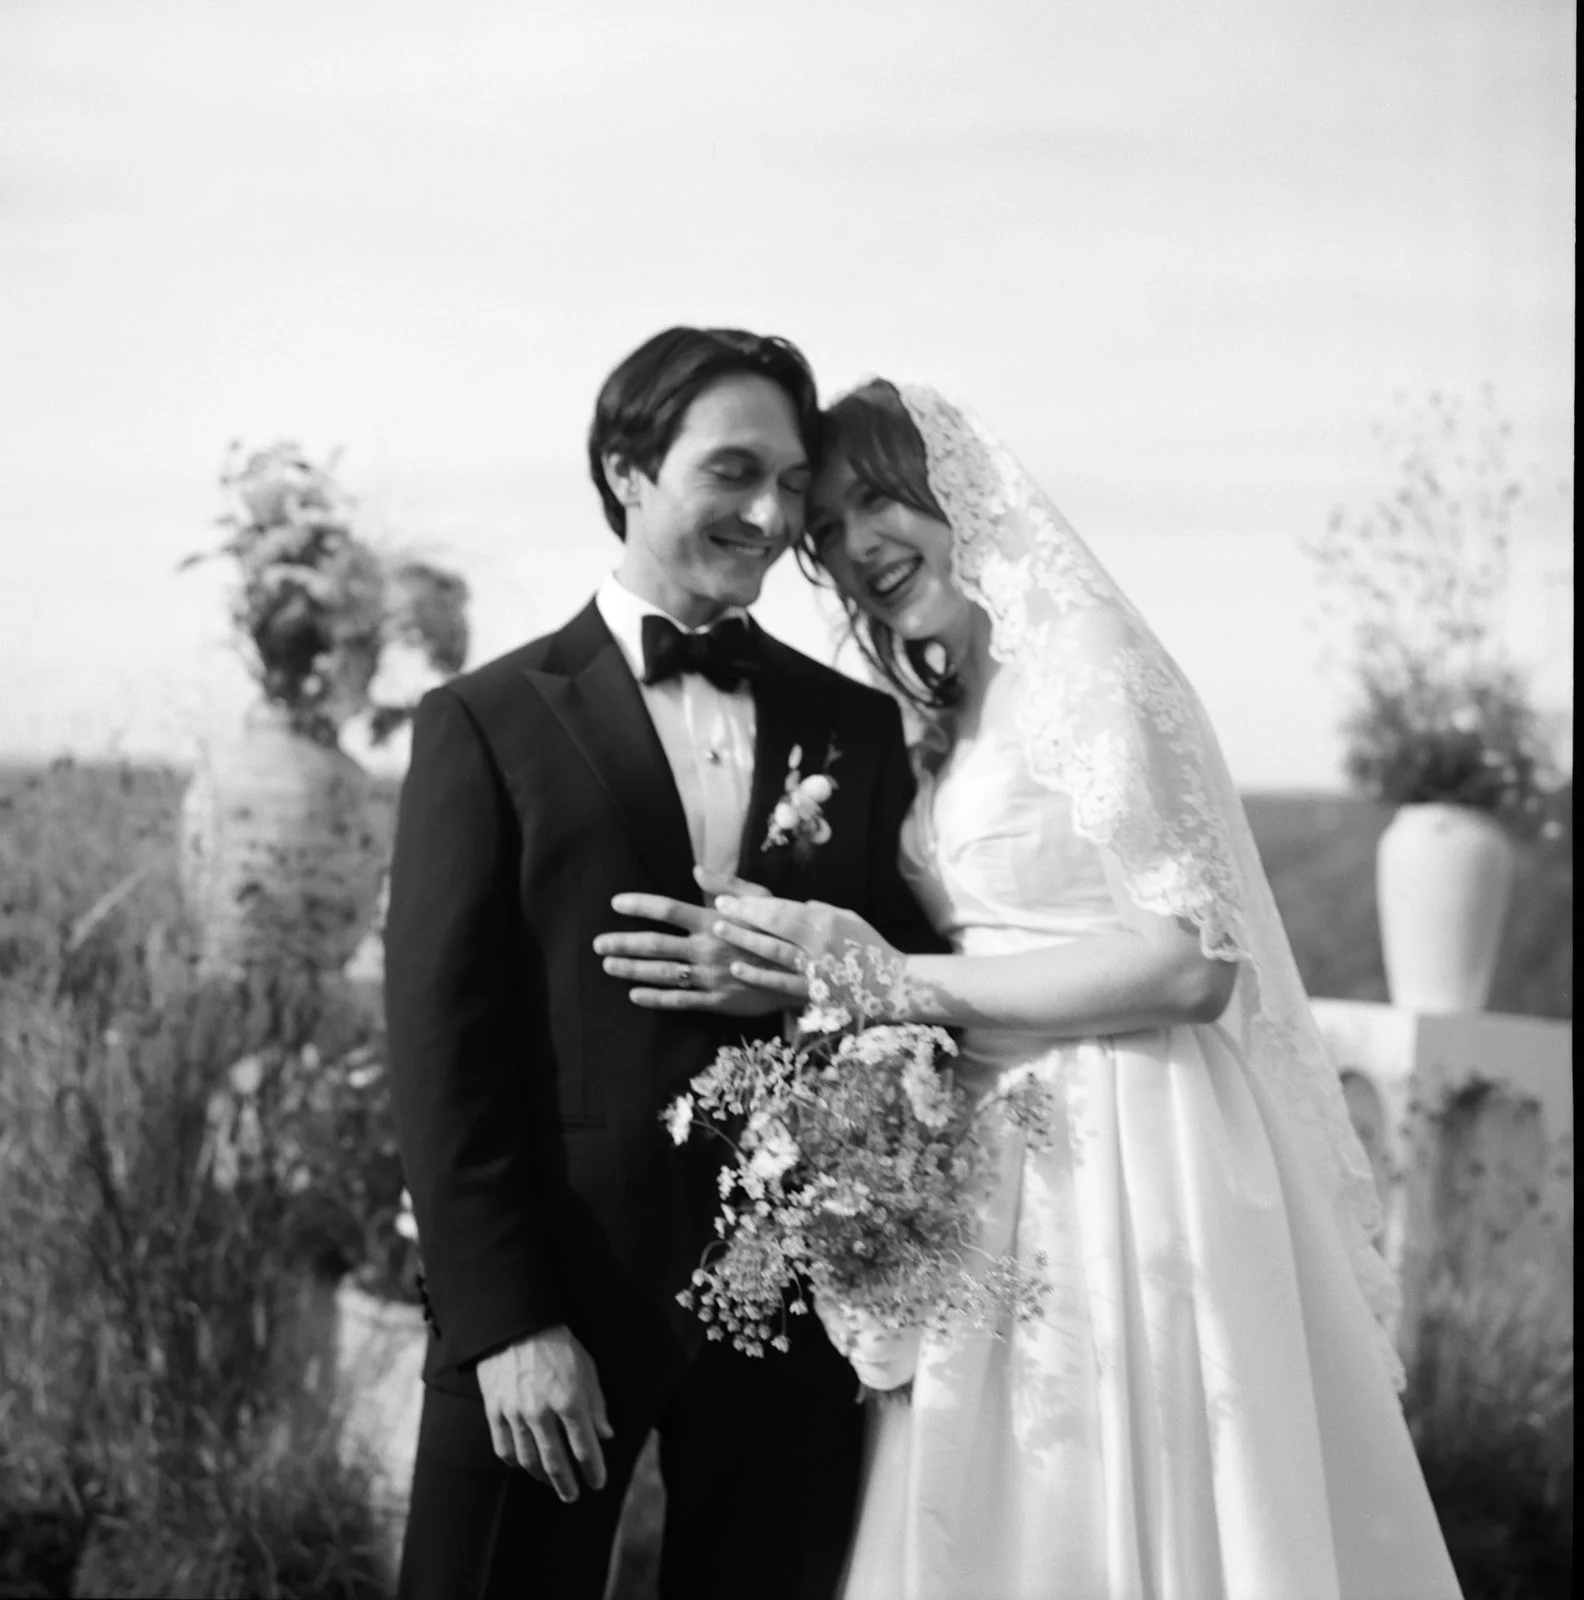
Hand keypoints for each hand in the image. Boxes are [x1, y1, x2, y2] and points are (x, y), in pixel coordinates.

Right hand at [477, 1325, 613, 1501]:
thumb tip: (606, 1435)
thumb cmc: (558, 1345)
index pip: (585, 1448)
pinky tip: (524, 1465)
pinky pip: (504, 1448)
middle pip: (556, 1462)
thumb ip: (597, 1404)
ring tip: (551, 1482)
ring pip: (529, 1460)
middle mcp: (542, 1411)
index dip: (593, 1470)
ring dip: (542, 1477)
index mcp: (570, 1399)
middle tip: (573, 1496)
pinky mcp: (494, 1410)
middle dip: (567, 1484)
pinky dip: (515, 1462)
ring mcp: (515, 1413)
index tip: (598, 1483)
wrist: (517, 1324)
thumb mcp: (587, 1369)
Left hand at [594, 868, 792, 1014]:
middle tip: (598, 943)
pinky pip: (679, 1000)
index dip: (639, 906)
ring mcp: (711, 977)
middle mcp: (707, 948)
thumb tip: (696, 870)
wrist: (805, 971)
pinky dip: (653, 998)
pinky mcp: (717, 1001)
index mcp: (715, 920)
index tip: (615, 904)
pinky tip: (634, 994)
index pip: (668, 909)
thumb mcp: (762, 899)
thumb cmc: (781, 930)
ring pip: (661, 973)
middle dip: (622, 943)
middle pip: (655, 944)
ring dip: (630, 969)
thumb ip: (727, 884)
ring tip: (608, 965)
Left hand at [710, 893, 906, 1016]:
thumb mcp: (848, 920)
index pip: (782, 908)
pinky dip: (758, 975)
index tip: (731, 899)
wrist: (894, 985)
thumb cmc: (870, 948)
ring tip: (720, 930)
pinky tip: (737, 968)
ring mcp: (816, 968)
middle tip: (718, 909)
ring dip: (745, 939)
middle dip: (743, 915)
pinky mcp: (815, 992)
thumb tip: (798, 904)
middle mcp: (819, 941)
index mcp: (826, 920)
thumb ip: (820, 911)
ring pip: (774, 950)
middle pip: (774, 924)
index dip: (754, 903)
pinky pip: (781, 982)